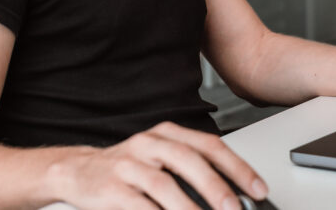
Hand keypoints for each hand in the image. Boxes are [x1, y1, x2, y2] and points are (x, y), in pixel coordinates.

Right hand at [49, 121, 267, 209]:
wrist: (77, 171)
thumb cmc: (128, 168)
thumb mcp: (160, 159)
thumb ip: (193, 172)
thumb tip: (231, 196)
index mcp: (167, 133)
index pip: (209, 145)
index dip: (237, 167)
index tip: (258, 189)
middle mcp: (149, 143)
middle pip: (189, 160)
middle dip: (217, 187)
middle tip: (235, 209)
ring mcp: (128, 164)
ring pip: (164, 185)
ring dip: (190, 208)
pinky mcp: (111, 188)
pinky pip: (140, 205)